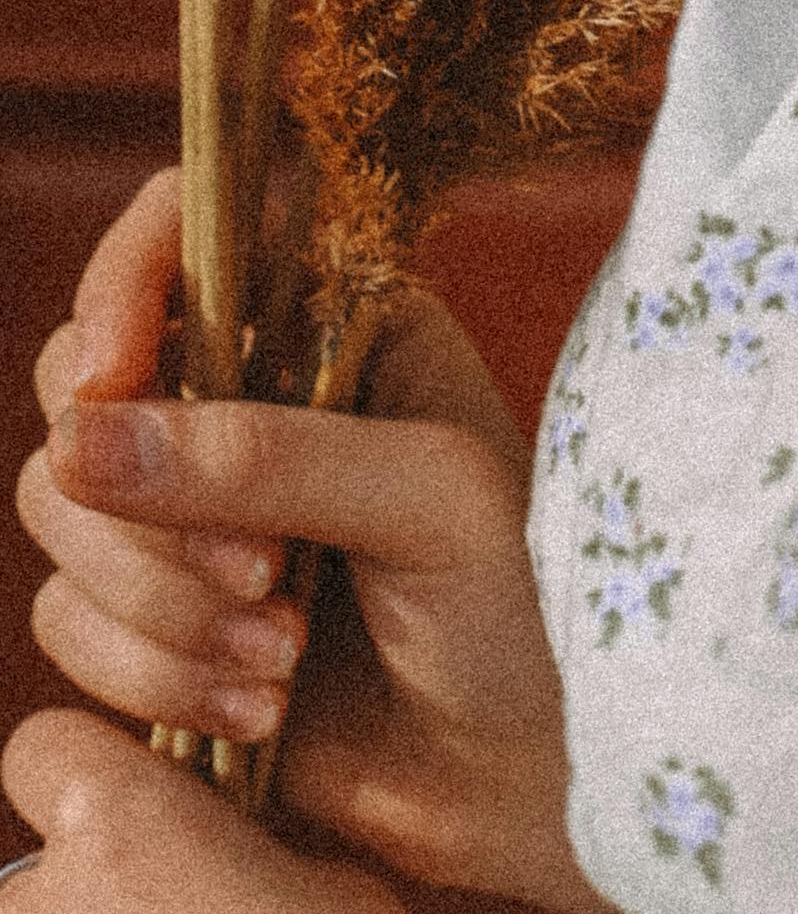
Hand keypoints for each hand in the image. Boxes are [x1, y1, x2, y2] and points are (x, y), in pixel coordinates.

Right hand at [15, 174, 603, 908]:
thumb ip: (264, 457)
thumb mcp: (426, 496)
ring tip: (285, 657)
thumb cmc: (523, 596)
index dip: (122, 284)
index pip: (182, 231)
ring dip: (161, 610)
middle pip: (85, 392)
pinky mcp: (159, 618)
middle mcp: (246, 393)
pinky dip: (153, 677)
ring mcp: (194, 508)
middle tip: (268, 576)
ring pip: (66, 518)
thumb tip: (84, 435)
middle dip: (151, 509)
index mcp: (330, 314)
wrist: (531, 765)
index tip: (112, 376)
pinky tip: (260, 712)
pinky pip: (71, 625)